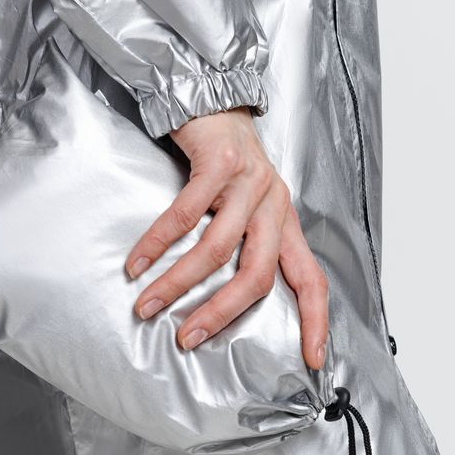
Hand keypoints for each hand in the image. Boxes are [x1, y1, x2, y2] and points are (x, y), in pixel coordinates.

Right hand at [125, 107, 328, 368]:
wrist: (209, 95)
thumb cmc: (222, 157)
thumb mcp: (243, 202)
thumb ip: (242, 242)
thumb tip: (218, 297)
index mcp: (284, 221)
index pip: (312, 278)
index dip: (316, 320)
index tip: (312, 359)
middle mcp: (274, 203)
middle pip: (257, 274)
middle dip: (221, 313)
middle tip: (188, 338)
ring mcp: (249, 182)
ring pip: (216, 249)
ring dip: (178, 283)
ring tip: (148, 305)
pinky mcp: (220, 162)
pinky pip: (185, 215)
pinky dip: (157, 243)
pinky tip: (138, 263)